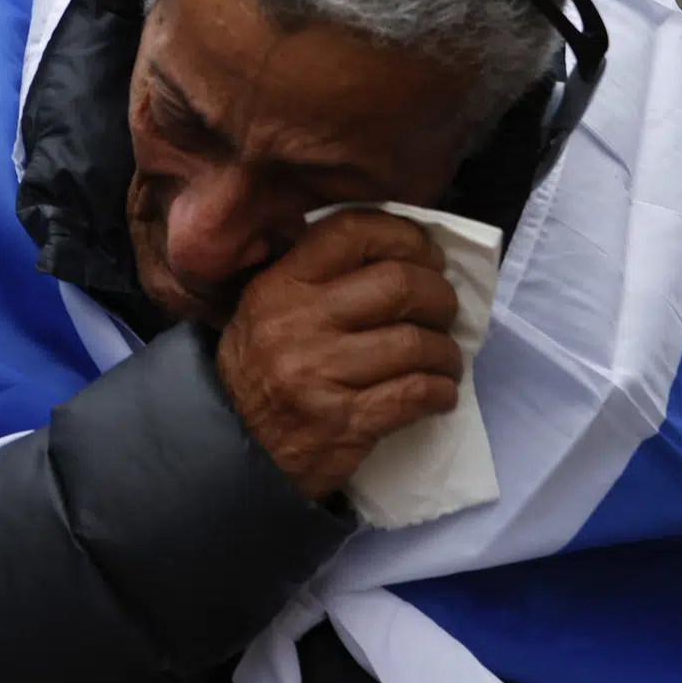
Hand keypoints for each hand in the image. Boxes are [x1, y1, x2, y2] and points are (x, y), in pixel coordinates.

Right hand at [217, 210, 463, 500]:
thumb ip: (318, 274)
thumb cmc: (261, 371)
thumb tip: (402, 254)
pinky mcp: (346, 422)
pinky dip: (440, 390)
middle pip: (399, 285)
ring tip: (445, 359)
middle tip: (445, 311)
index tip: (429, 255)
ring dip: (446, 352)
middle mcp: (299, 323)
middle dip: (439, 296)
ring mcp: (321, 374)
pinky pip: (416, 394)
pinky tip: (441, 392)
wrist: (236, 450)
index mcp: (280, 285)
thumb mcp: (265, 308)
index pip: (353, 232)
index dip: (406, 236)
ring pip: (416, 343)